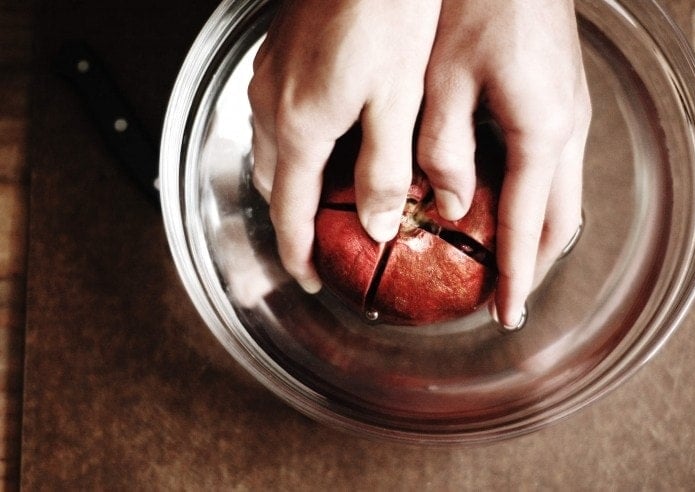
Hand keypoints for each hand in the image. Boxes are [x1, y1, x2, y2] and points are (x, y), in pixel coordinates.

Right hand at [248, 0, 440, 292]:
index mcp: (300, 126)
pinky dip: (295, 144)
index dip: (298, 254)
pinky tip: (328, 137)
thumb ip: (384, 169)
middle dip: (294, 218)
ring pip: (270, 149)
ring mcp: (269, 77)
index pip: (289, 212)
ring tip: (329, 193)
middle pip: (272, 183)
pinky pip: (274, 117)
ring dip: (293, 180)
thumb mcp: (398, 101)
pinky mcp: (277, 56)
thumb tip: (377, 225)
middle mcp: (271, 105)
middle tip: (325, 238)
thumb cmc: (388, 12)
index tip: (310, 278)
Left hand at [417, 0, 590, 327]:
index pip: (529, 227)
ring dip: (537, 235)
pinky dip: (533, 202)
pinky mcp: (560, 102)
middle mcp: (568, 130)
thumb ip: (446, 151)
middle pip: (561, 222)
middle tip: (505, 297)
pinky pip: (554, 170)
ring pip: (563, 197)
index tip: (505, 316)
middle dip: (535, 265)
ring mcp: (570, 115)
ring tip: (504, 262)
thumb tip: (453, 206)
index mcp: (542, 132)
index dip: (516, 278)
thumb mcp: (445, 81)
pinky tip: (504, 206)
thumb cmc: (476, 6)